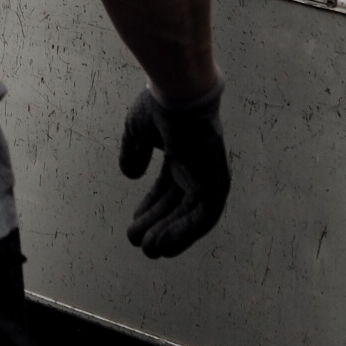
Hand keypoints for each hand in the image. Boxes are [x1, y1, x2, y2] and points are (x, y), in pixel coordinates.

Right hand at [119, 81, 230, 257]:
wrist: (177, 95)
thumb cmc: (159, 107)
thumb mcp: (138, 130)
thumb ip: (134, 152)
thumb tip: (129, 175)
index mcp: (181, 157)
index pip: (166, 191)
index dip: (150, 209)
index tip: (134, 223)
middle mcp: (197, 171)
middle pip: (176, 207)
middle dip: (156, 226)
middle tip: (137, 242)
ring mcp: (208, 179)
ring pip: (189, 218)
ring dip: (170, 235)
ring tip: (150, 250)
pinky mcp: (216, 186)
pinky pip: (202, 218)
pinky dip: (184, 233)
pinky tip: (164, 244)